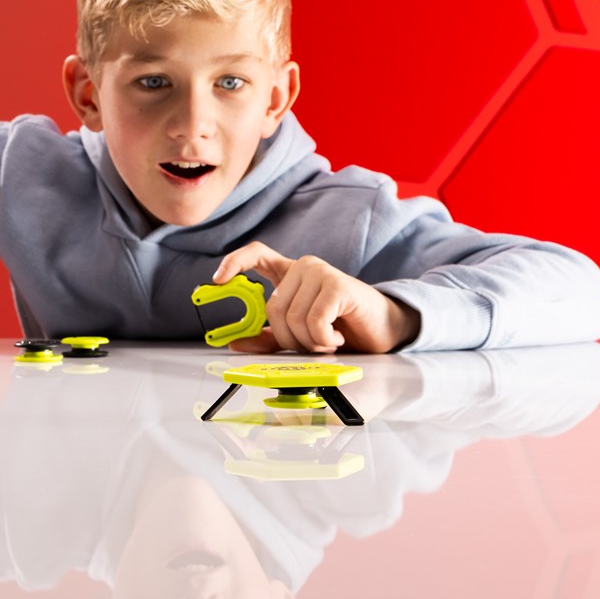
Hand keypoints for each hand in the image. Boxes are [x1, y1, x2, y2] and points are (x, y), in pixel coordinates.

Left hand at [213, 241, 420, 353]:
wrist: (383, 331)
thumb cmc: (342, 328)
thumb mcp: (298, 334)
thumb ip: (268, 336)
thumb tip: (235, 341)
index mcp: (291, 274)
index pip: (257, 255)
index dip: (234, 263)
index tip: (216, 281)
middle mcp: (304, 267)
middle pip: (273, 307)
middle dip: (289, 337)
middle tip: (312, 343)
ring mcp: (321, 273)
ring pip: (292, 318)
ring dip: (309, 341)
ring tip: (328, 339)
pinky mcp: (338, 286)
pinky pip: (313, 321)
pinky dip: (323, 339)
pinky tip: (337, 336)